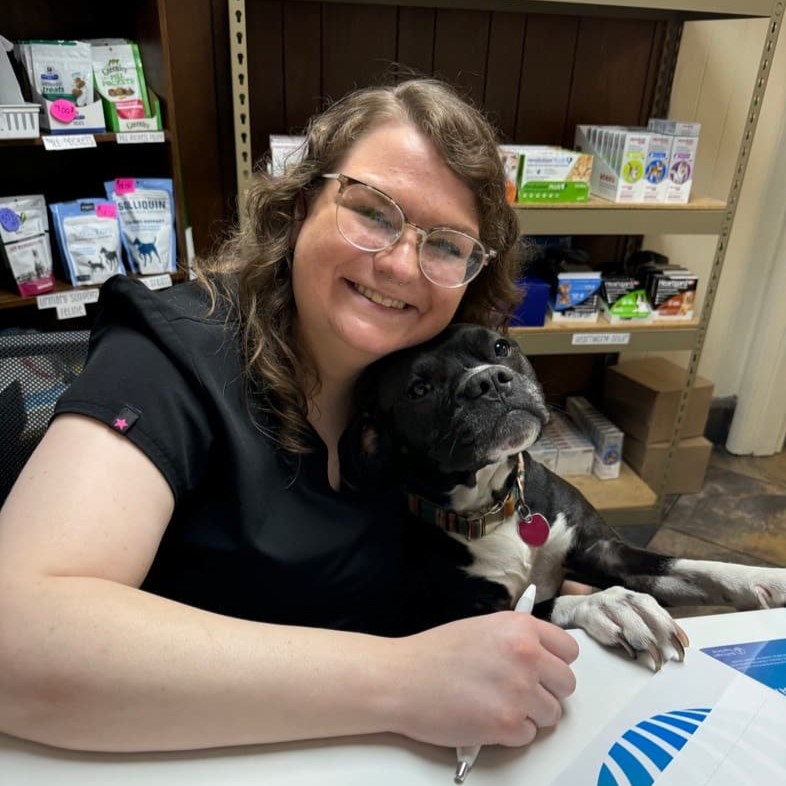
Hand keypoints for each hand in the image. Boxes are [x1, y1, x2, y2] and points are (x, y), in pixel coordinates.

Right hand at [386, 612, 577, 747]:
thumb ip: (517, 639)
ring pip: (552, 713)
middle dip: (546, 690)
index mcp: (521, 627)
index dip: (555, 662)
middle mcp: (527, 655)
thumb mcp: (483, 628)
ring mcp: (520, 691)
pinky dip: (510, 733)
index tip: (545, 670)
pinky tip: (486, 718)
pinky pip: (529, 735)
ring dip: (530, 714)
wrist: (402, 679)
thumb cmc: (434, 654)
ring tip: (498, 704)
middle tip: (519, 691)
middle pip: (566, 684)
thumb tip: (541, 657)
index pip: (569, 650)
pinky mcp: (508, 724)